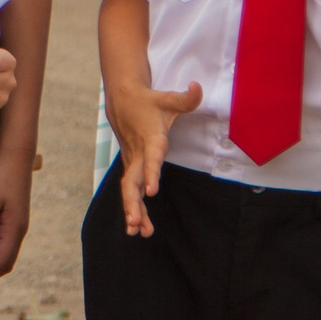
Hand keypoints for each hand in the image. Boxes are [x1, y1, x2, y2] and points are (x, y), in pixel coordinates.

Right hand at [109, 77, 201, 237]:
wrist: (122, 100)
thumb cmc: (149, 102)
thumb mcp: (168, 98)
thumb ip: (186, 98)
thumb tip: (198, 87)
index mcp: (150, 139)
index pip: (151, 158)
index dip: (151, 174)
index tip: (152, 191)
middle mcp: (139, 154)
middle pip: (132, 182)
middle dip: (133, 203)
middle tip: (135, 223)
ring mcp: (132, 162)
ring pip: (130, 190)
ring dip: (133, 210)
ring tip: (137, 232)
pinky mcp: (131, 168)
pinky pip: (131, 191)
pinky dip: (134, 208)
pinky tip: (139, 227)